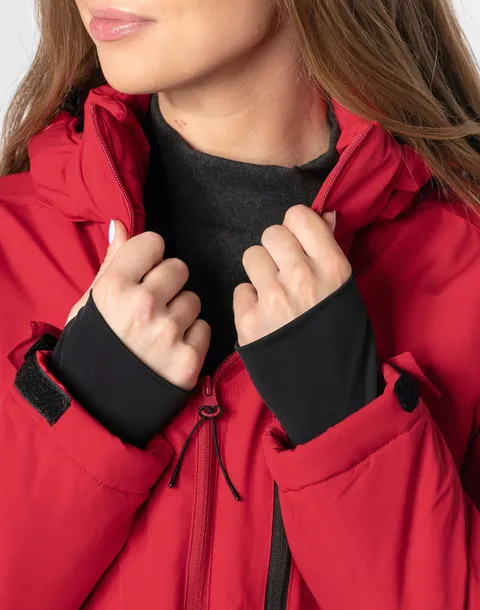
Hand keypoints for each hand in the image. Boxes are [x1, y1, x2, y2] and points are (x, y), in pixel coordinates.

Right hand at [66, 220, 210, 389]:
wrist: (98, 407)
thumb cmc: (92, 348)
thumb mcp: (89, 304)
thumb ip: (111, 262)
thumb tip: (121, 224)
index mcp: (113, 288)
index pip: (153, 243)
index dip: (149, 258)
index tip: (143, 273)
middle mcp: (142, 306)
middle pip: (179, 268)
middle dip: (168, 284)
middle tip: (153, 307)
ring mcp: (167, 334)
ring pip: (194, 299)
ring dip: (181, 312)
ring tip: (160, 332)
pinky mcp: (188, 360)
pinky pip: (204, 329)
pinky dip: (192, 338)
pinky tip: (171, 350)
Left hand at [234, 205, 351, 346]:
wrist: (331, 393)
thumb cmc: (343, 340)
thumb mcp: (347, 292)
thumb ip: (330, 252)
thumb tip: (323, 214)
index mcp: (331, 267)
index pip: (298, 216)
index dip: (296, 227)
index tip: (298, 243)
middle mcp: (301, 278)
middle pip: (270, 234)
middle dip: (276, 250)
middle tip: (285, 272)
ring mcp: (272, 300)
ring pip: (251, 257)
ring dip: (260, 272)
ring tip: (274, 295)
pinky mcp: (248, 322)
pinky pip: (240, 290)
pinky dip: (250, 302)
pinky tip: (265, 318)